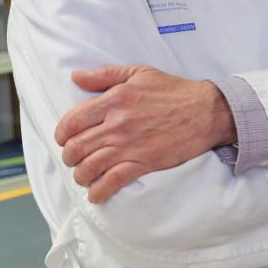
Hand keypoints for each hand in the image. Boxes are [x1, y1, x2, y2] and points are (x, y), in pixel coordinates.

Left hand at [54, 65, 235, 203]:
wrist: (205, 111)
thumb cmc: (173, 91)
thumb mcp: (139, 73)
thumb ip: (104, 75)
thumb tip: (76, 77)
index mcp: (114, 100)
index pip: (72, 122)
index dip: (62, 134)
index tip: (64, 139)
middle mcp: (117, 124)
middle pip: (76, 147)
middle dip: (69, 157)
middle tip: (73, 159)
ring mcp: (130, 145)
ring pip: (90, 167)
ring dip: (80, 175)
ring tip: (83, 176)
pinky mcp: (143, 163)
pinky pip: (112, 182)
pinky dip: (98, 191)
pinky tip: (95, 194)